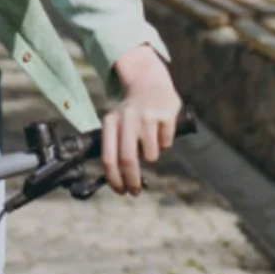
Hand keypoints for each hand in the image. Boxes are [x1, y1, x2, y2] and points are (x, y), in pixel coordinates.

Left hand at [101, 44, 181, 195]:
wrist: (149, 83)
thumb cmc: (131, 113)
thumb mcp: (116, 123)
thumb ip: (115, 147)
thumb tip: (119, 180)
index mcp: (110, 122)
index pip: (108, 157)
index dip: (114, 178)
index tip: (120, 191)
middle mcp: (126, 118)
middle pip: (127, 160)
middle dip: (132, 180)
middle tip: (135, 191)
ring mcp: (147, 116)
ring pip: (151, 155)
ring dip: (151, 156)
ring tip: (149, 141)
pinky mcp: (166, 115)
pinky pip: (166, 144)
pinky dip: (164, 142)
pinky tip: (160, 128)